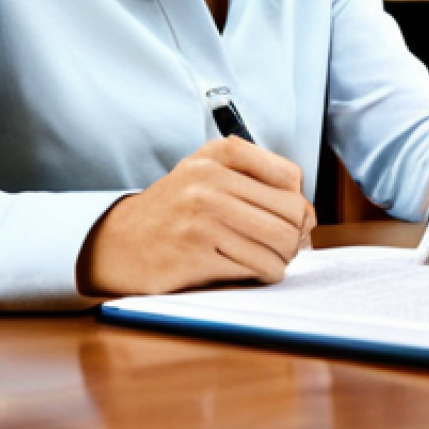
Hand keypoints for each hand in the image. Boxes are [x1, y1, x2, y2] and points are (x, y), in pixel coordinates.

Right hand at [77, 137, 315, 296]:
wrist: (119, 240)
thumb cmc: (176, 207)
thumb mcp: (209, 172)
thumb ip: (257, 178)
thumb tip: (308, 213)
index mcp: (219, 155)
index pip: (289, 176)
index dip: (300, 202)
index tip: (295, 218)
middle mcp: (210, 181)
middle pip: (290, 210)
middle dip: (298, 234)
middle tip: (289, 246)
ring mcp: (202, 218)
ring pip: (278, 240)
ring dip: (285, 257)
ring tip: (274, 260)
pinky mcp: (195, 254)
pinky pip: (255, 267)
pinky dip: (266, 273)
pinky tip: (257, 271)